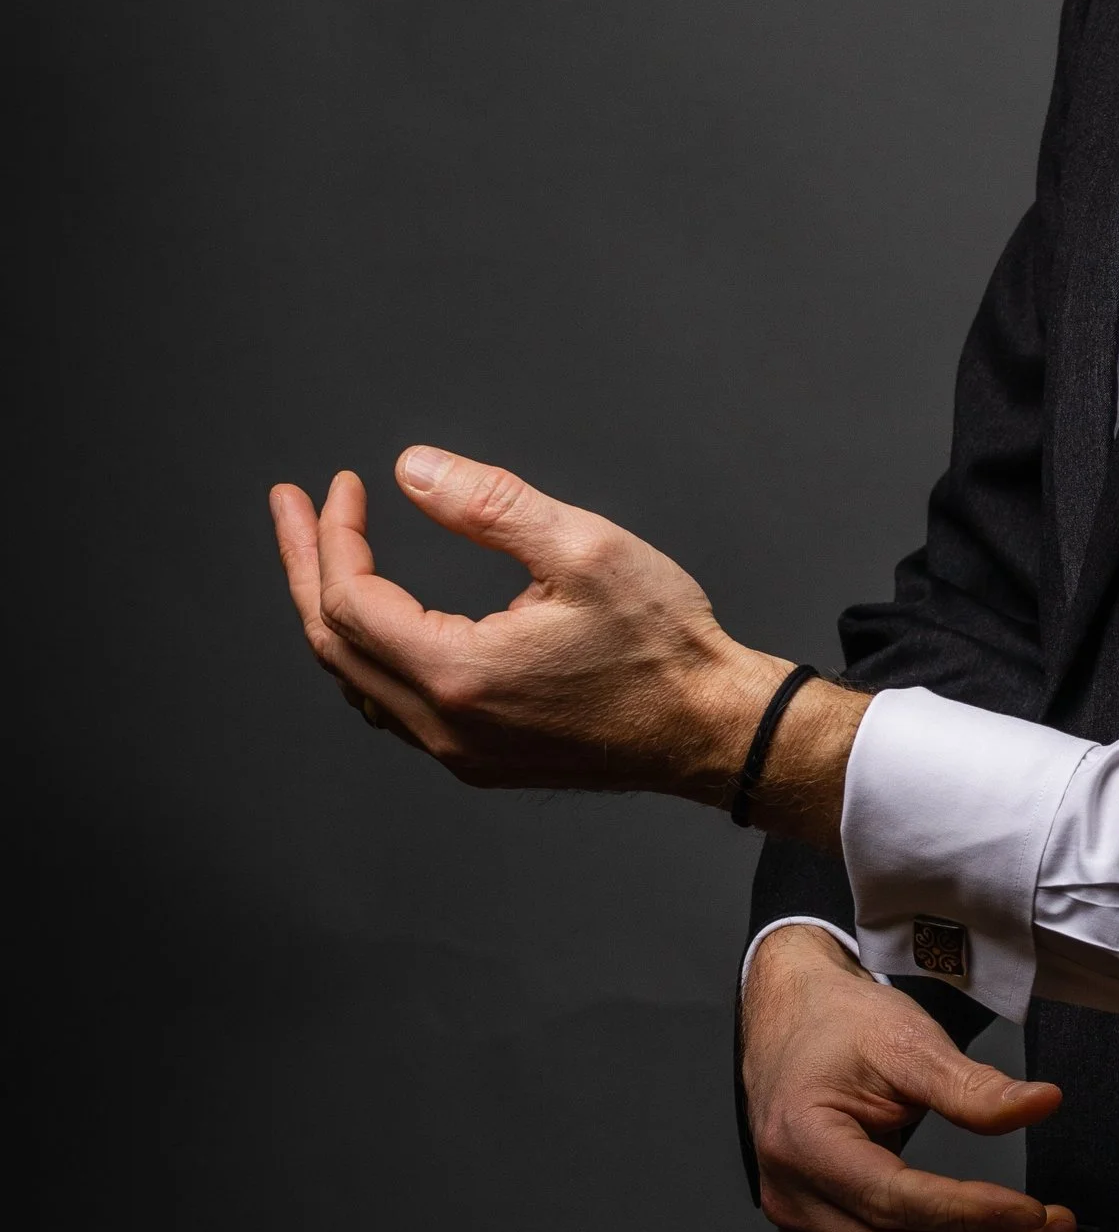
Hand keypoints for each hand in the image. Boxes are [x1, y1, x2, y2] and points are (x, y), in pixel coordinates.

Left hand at [268, 448, 861, 816]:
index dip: (334, 536)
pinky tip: (380, 621)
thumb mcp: (583, 548)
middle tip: (294, 507)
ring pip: (357, 683)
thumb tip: (413, 470)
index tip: (345, 486)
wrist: (712, 728)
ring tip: (324, 555)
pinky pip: (393, 708)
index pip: (351, 601)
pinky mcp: (480, 761)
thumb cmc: (664, 645)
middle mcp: (446, 727)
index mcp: (460, 674)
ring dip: (331, 614)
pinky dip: (369, 654)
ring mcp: (460, 753)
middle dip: (306, 566)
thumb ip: (490, 504)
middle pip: (334, 644)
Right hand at [741, 926, 1073, 1231]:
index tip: (1033, 1210)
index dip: (970, 1214)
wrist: (797, 1030)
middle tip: (1052, 1225)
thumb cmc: (844, 1029)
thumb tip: (1043, 1104)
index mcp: (803, 1143)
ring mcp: (803, 1231)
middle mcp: (793, 1201)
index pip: (893, 1202)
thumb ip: (972, 1085)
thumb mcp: (907, 1041)